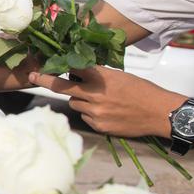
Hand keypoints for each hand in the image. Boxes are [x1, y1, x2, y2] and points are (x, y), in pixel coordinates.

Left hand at [27, 65, 181, 136]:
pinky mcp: (99, 126)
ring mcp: (96, 112)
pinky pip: (86, 117)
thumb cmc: (142, 90)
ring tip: (99, 99)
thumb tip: (78, 75)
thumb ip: (98, 76)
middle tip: (32, 77)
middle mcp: (95, 94)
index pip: (71, 70)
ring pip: (75, 103)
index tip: (38, 67)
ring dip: (80, 100)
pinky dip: (91, 114)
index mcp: (101, 78)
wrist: (160, 113)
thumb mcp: (120, 76)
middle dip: (47, 82)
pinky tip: (107, 112)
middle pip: (64, 88)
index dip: (54, 68)